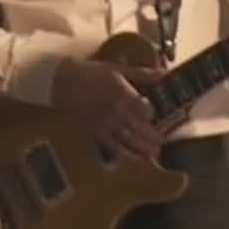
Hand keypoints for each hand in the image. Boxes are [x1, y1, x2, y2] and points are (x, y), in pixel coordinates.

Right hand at [51, 57, 165, 161]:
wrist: (64, 83)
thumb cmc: (93, 74)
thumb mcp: (120, 69)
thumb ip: (143, 74)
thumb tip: (164, 73)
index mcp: (123, 95)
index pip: (144, 110)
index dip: (152, 114)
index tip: (157, 115)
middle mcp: (116, 112)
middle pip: (139, 128)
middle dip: (152, 137)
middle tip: (162, 142)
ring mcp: (106, 124)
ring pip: (128, 140)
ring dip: (142, 149)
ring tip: (154, 154)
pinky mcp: (96, 132)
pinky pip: (113, 146)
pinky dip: (126, 154)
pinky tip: (136, 159)